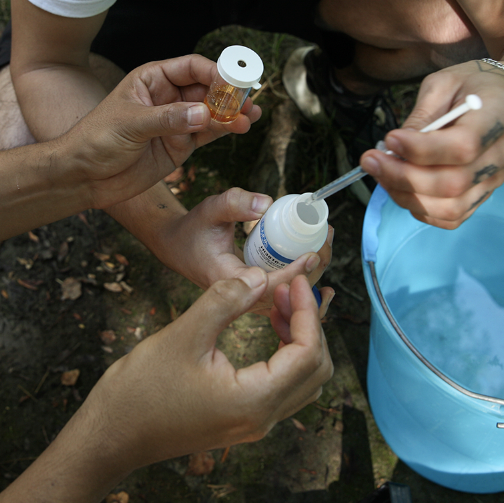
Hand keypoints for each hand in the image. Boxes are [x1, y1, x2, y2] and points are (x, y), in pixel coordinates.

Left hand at [61, 54, 258, 210]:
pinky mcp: (180, 144)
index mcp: (153, 79)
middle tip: (248, 99)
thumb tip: (203, 114)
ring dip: (232, 112)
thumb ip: (167, 118)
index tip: (233, 81)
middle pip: (207, 88)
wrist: (82, 178)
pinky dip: (226, 130)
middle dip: (230, 93)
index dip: (214, 71)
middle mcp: (168, 97)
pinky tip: (241, 127)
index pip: (191, 67)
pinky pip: (209, 133)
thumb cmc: (95, 140)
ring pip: (212, 111)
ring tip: (251, 115)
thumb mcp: (129, 124)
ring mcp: (176, 121)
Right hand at [79, 257, 332, 468]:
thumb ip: (226, 301)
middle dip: (310, 324)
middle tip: (289, 289)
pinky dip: (285, 356)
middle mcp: (261, 419)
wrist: (109, 437)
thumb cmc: (140, 391)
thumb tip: (262, 277)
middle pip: (315, 370)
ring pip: (303, 381)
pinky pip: (282, 388)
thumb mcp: (183, 335)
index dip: (309, 311)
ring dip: (300, 340)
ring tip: (278, 304)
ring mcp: (252, 424)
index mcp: (254, 401)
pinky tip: (267, 328)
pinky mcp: (241, 421)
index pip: (308, 353)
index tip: (297, 280)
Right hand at [146, 188, 333, 293]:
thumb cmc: (193, 229)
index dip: (293, 272)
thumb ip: (235, 203)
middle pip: (285, 295)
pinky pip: (283, 294)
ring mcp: (247, 299)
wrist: (177, 246)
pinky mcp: (253, 294)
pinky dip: (302, 280)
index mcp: (227, 281)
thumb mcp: (210, 209)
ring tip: (326, 242)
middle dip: (312, 269)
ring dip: (312, 274)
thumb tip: (267, 203)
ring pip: (287, 297)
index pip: (267, 285)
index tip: (312, 253)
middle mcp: (239, 297)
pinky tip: (318, 260)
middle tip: (327, 237)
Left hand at [359, 62, 503, 230]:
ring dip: (408, 196)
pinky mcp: (486, 193)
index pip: (463, 146)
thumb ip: (421, 116)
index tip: (390, 139)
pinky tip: (403, 188)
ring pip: (451, 207)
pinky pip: (453, 217)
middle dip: (403, 177)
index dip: (421, 150)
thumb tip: (394, 149)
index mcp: (499, 115)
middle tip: (371, 161)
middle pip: (453, 183)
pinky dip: (422, 209)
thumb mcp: (444, 83)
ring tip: (383, 175)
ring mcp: (497, 178)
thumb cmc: (474, 85)